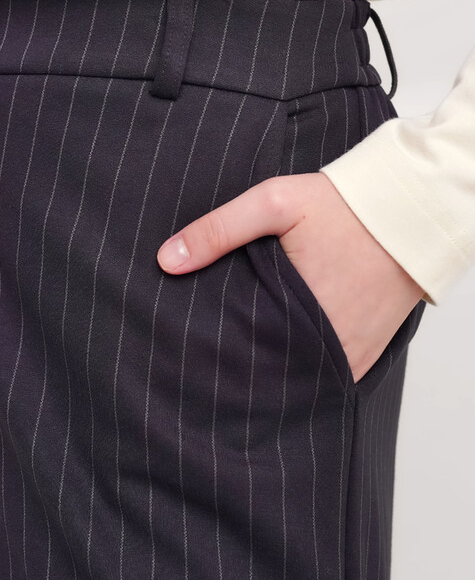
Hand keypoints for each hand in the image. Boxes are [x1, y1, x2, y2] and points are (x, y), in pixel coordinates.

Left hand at [157, 173, 423, 382]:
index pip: (238, 348)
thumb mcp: (275, 202)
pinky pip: (323, 375)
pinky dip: (302, 366)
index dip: (214, 348)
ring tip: (249, 351)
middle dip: (240, 360)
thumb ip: (219, 230)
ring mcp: (345, 356)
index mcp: (295, 309)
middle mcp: (323, 343)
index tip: (193, 345)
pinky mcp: (362, 359)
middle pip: (265, 367)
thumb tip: (167, 260)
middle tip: (215, 351)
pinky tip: (283, 351)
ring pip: (293, 376)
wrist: (412, 212)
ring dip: (272, 366)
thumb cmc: (343, 206)